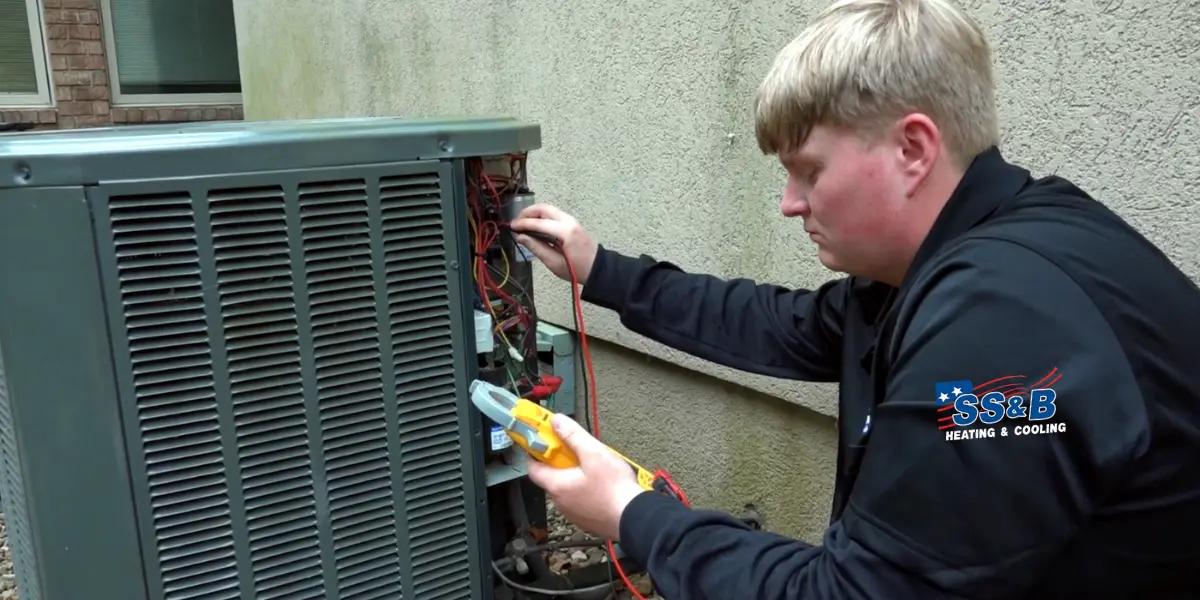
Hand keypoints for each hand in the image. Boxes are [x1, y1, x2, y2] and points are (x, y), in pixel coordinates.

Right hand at [510, 204, 598, 282]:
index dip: (523, 224)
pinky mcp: (571, 223)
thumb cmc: (577, 269)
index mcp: (565, 231)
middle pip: (543, 208)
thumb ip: (536, 247)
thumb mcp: (553, 262)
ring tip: (523, 224)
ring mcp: (571, 220)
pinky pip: (553, 214)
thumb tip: (520, 237)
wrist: (597, 268)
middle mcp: (569, 221)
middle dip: (527, 212)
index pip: (539, 223)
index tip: (512, 227)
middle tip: (516, 222)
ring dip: (534, 213)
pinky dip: (542, 217)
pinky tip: (535, 226)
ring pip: (548, 209)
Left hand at [526, 413, 644, 540]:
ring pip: (566, 487)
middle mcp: (561, 501)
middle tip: (577, 449)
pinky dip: (584, 488)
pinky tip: (601, 483)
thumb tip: (557, 422)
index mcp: (557, 485)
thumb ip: (573, 436)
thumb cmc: (615, 490)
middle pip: (551, 476)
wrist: (635, 518)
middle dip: (561, 460)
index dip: (537, 450)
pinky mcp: (586, 518)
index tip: (544, 439)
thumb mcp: (594, 453)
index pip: (533, 467)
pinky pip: (578, 499)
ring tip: (594, 466)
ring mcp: (573, 512)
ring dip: (574, 475)